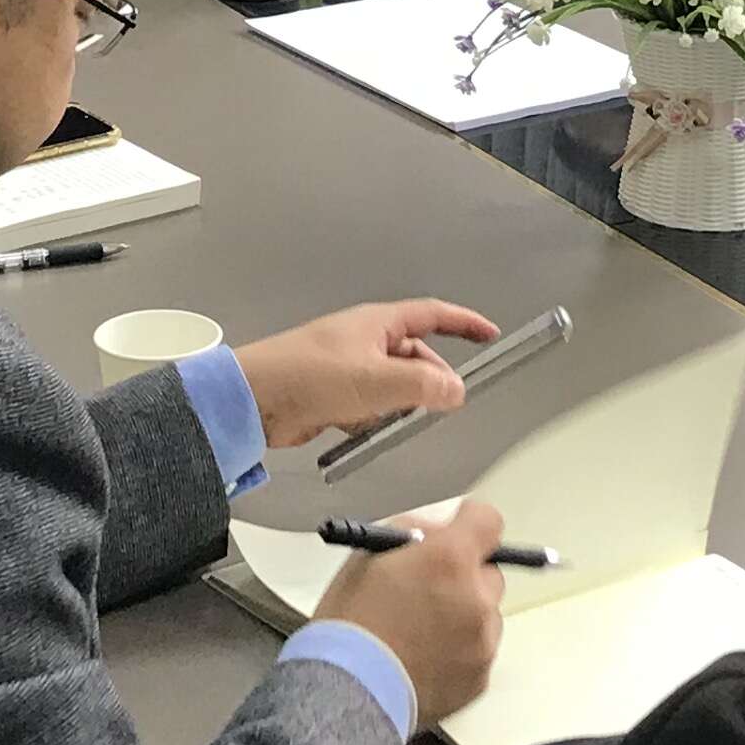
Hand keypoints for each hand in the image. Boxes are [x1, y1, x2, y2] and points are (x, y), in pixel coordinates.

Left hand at [233, 298, 501, 447]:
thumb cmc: (309, 377)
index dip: (464, 323)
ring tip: (385, 419)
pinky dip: (371, 420)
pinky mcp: (334, 394)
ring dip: (396, 406)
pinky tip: (358, 429)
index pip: (432, 315)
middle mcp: (366, 340)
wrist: (254, 402)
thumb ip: (422, 385)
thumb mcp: (376, 381)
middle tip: (436, 406)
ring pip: (394, 387)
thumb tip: (456, 390)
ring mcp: (349, 367)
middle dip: (428, 382)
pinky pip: (370, 407)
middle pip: (416, 358)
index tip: (490, 334)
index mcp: (377, 323)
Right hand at [311, 500, 508, 729]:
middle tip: (429, 589)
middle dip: (464, 576)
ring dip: (463, 616)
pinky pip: (479, 653)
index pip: (488, 522)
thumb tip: (435, 531)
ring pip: (485, 616)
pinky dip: (459, 652)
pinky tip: (423, 659)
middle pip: (489, 572)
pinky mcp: (480, 679)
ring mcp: (483, 642)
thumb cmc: (349, 623)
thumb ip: (411, 534)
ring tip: (419, 633)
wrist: (347, 692)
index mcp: (450, 559)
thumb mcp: (367, 556)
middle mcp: (476, 598)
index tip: (456, 532)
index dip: (469, 524)